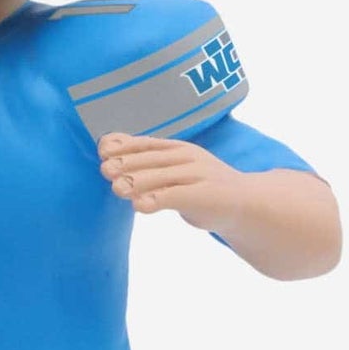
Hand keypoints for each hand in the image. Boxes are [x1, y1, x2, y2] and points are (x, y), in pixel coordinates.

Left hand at [97, 131, 245, 234]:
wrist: (245, 204)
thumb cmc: (201, 187)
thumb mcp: (174, 171)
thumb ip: (147, 165)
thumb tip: (108, 152)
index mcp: (178, 149)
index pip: (148, 143)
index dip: (125, 145)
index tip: (103, 149)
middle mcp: (188, 158)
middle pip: (153, 158)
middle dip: (127, 163)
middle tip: (105, 169)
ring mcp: (198, 175)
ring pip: (163, 176)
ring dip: (139, 181)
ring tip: (117, 188)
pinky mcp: (205, 196)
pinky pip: (177, 196)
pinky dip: (158, 200)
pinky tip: (140, 206)